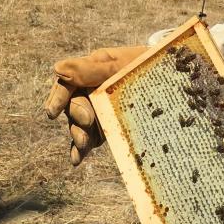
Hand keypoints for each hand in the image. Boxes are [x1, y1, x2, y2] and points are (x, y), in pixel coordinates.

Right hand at [45, 46, 146, 164]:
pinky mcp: (107, 125)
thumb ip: (92, 68)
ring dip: (79, 135)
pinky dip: (82, 148)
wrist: (170, 78)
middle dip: (77, 116)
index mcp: (91, 71)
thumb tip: (58, 69)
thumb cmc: (146, 65)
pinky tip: (77, 159)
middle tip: (86, 122)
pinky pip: (91, 137)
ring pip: (81, 124)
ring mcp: (98, 109)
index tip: (52, 112)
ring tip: (82, 144)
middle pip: (75, 106)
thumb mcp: (123, 64)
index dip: (59, 97)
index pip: (68, 83)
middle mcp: (90, 91)